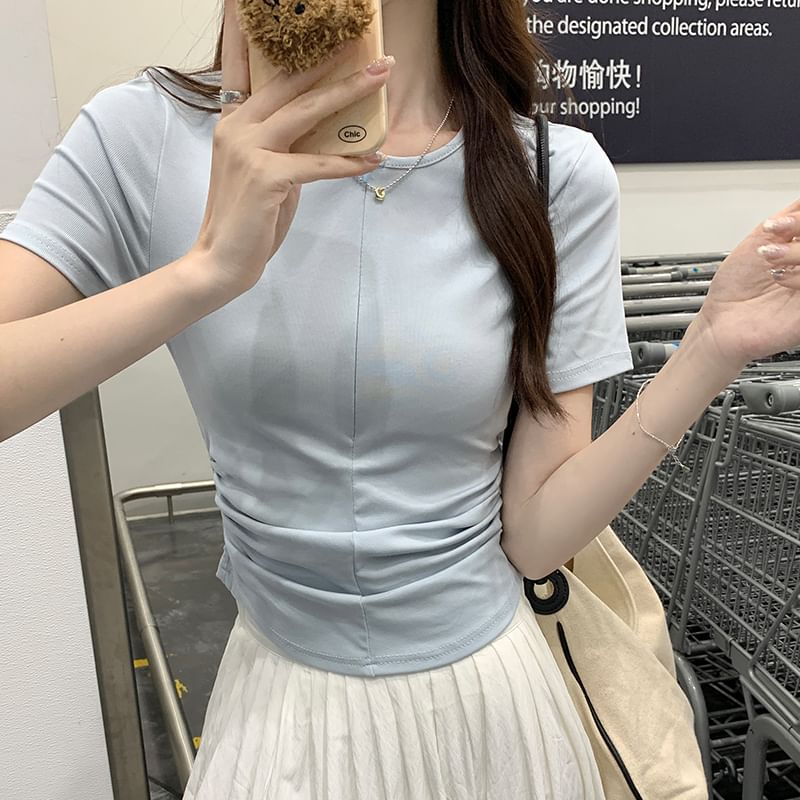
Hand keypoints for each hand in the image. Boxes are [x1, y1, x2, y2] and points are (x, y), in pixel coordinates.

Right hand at [190, 0, 389, 295]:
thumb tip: (320, 133)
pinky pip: (319, 163)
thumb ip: (284, 146)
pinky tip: (372, 159)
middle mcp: (237, 128)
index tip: (277, 11)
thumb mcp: (263, 172)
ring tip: (380, 78)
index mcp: (232, 122)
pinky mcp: (268, 177)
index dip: (257, 36)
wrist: (220, 260)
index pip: (245, 68)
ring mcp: (250, 150)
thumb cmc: (246, 219)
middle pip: (290, 84)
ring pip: (308, 112)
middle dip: (332, 62)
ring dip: (349, 93)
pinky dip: (348, 162)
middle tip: (367, 47)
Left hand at [692, 198, 799, 365]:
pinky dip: (799, 276)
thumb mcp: (759, 242)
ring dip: (795, 252)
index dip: (799, 219)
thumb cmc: (735, 290)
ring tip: (769, 257)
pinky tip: (779, 278)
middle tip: (776, 233)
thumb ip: (787, 219)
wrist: (719, 324)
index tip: (778, 222)